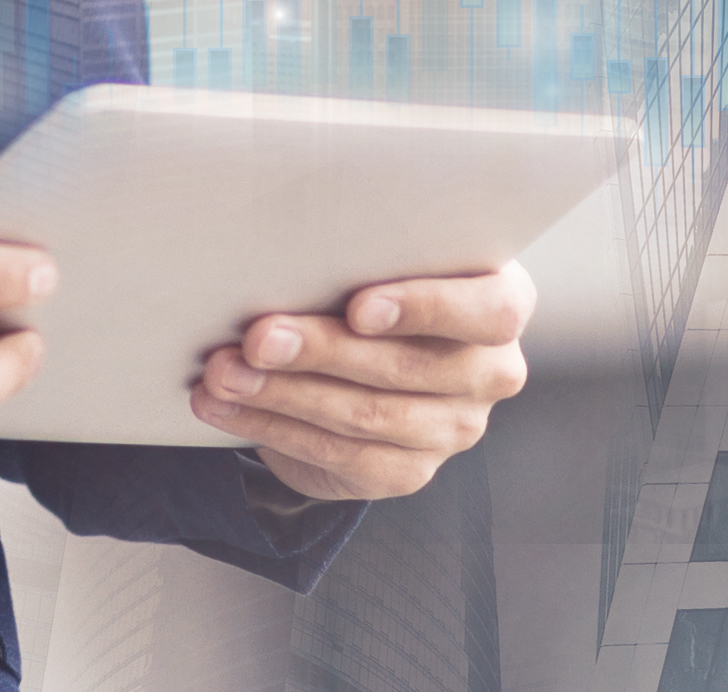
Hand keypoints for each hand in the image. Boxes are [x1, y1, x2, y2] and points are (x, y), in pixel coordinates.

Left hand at [188, 263, 533, 500]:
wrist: (364, 365)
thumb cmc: (373, 287)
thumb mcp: (382, 262)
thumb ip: (362, 256)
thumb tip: (285, 255)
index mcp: (503, 303)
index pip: (490, 310)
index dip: (426, 308)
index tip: (358, 307)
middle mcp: (492, 370)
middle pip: (408, 365)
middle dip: (321, 350)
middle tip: (257, 337)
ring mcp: (456, 428)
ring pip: (367, 415)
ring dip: (284, 393)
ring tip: (224, 372)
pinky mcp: (410, 471)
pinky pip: (339, 455)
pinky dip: (273, 427)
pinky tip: (228, 407)